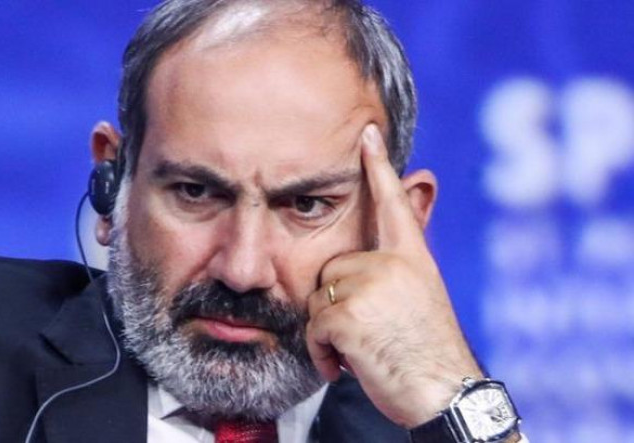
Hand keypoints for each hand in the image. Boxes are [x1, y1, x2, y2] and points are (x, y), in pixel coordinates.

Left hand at [305, 124, 482, 427]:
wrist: (444, 394)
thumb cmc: (428, 355)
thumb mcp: (420, 301)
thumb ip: (397, 272)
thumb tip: (381, 261)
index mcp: (412, 258)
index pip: (392, 202)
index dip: (378, 165)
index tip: (367, 131)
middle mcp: (394, 264)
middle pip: (333, 268)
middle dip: (338, 305)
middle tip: (367, 334)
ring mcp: (373, 285)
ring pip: (319, 298)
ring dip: (329, 332)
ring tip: (361, 352)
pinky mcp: (348, 312)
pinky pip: (313, 326)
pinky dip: (322, 352)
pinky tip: (347, 365)